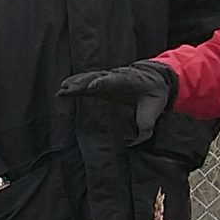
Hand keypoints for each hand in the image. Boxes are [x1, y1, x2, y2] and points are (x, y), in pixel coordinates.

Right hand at [55, 60, 176, 143]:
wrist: (156, 79)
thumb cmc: (154, 94)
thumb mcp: (155, 108)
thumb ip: (146, 124)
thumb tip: (136, 142)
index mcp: (129, 80)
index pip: (113, 80)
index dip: (102, 83)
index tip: (92, 87)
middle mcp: (115, 76)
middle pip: (96, 78)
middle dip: (82, 83)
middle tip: (68, 88)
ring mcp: (108, 78)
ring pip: (89, 78)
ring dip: (76, 83)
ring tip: (63, 89)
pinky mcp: (102, 83)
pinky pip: (87, 82)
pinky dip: (75, 83)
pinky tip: (63, 87)